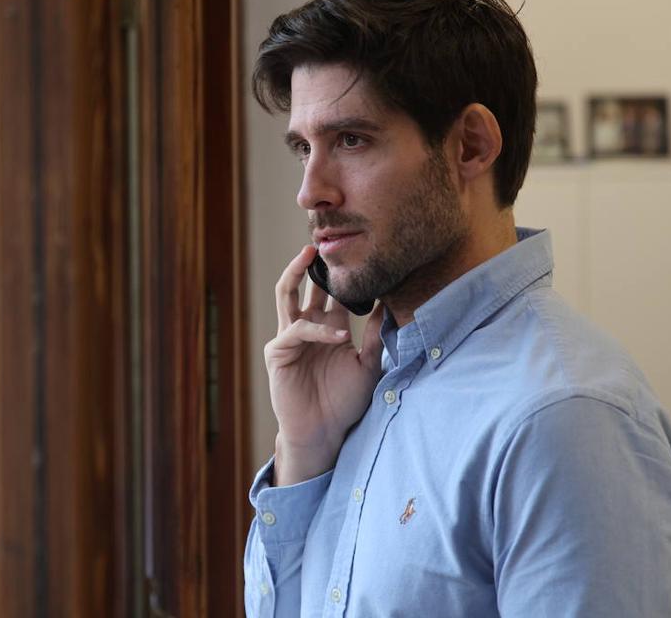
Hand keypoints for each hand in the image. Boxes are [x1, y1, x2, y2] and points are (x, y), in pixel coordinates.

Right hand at [265, 244, 383, 485]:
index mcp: (328, 328)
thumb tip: (392, 304)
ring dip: (295, 272)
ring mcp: (289, 338)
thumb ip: (376, 336)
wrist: (324, 433)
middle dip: (311, 261)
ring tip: (308, 255)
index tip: (357, 249)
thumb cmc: (343, 402)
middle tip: (324, 237)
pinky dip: (318, 331)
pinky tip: (338, 336)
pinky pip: (296, 332)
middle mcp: (307, 328)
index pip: (332, 292)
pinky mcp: (278, 353)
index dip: (340, 272)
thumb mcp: (368, 365)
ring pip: (286, 295)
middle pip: (304, 284)